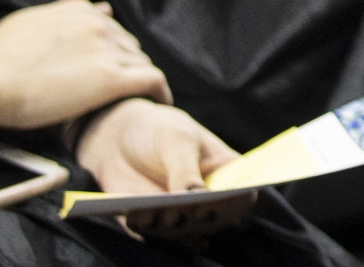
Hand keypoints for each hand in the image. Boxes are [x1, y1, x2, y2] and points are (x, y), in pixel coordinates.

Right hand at [0, 0, 169, 128]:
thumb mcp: (33, 21)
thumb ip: (67, 16)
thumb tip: (100, 8)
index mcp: (80, 12)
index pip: (112, 30)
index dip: (116, 50)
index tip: (116, 65)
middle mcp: (99, 26)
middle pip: (129, 47)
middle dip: (130, 65)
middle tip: (130, 86)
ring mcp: (107, 51)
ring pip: (141, 63)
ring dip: (143, 79)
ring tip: (145, 97)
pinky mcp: (110, 78)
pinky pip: (151, 81)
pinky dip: (160, 91)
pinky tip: (162, 102)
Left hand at [79, 99, 254, 240]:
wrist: (120, 135)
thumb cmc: (160, 130)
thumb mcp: (176, 140)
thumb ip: (186, 170)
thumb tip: (197, 200)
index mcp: (226, 173)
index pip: (242, 196)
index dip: (234, 203)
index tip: (214, 200)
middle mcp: (207, 199)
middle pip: (212, 221)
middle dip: (196, 219)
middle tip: (178, 211)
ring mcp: (180, 213)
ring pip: (181, 231)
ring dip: (167, 227)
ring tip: (151, 211)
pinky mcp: (153, 222)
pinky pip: (153, 233)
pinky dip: (145, 228)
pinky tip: (135, 214)